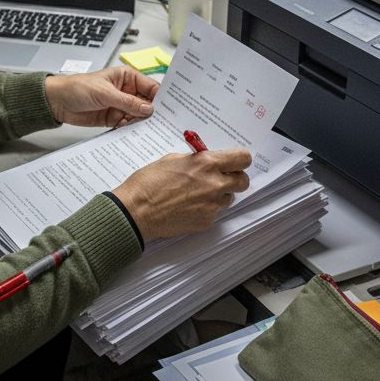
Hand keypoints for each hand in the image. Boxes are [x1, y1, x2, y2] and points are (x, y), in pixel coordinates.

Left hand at [44, 66, 157, 127]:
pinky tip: (138, 136)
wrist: (57, 102)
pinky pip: (128, 125)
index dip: (161, 97)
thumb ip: (128, 102)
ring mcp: (121, 106)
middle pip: (147, 103)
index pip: (150, 87)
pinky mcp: (114, 119)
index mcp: (127, 77)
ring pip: (139, 116)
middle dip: (155, 113)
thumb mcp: (105, 93)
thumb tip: (149, 109)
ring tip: (153, 132)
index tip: (171, 108)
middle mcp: (127, 91)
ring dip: (144, 124)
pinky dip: (132, 130)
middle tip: (165, 124)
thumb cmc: (78, 88)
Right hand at [111, 149, 250, 241]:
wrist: (136, 211)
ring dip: (218, 195)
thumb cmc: (148, 182)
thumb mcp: (172, 159)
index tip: (234, 162)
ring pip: (228, 198)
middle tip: (220, 178)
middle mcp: (214, 184)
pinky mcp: (206, 222)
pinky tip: (187, 207)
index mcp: (207, 163)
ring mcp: (212, 205)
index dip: (239, 160)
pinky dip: (205, 209)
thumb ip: (195, 160)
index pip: (243, 158)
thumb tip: (206, 162)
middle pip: (243, 181)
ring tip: (196, 194)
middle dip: (233, 178)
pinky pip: (214, 212)